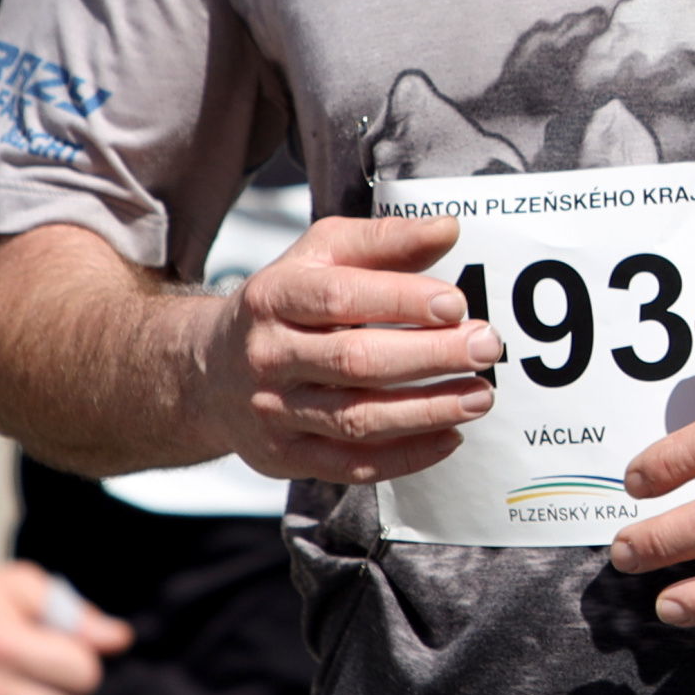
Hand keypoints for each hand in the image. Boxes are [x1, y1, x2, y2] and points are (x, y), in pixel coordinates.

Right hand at [195, 213, 503, 482]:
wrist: (209, 372)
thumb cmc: (283, 305)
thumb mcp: (320, 256)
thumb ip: (382, 241)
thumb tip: (448, 228)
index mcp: (274, 297)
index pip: (340, 298)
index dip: (401, 300)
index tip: (456, 303)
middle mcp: (268, 356)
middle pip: (355, 362)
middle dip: (429, 357)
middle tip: (486, 347)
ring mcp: (274, 412)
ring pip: (357, 419)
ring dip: (428, 410)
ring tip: (481, 396)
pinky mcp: (285, 457)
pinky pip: (351, 465)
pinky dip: (406, 456)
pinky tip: (450, 437)